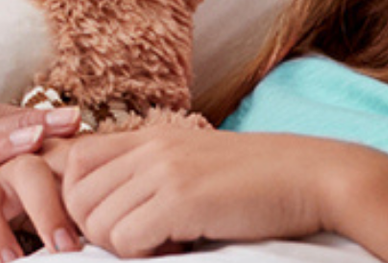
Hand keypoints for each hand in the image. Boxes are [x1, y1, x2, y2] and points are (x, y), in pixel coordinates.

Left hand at [59, 128, 338, 257]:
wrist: (312, 177)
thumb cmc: (257, 183)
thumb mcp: (194, 165)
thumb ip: (151, 177)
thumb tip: (111, 217)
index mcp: (149, 137)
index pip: (75, 164)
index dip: (81, 204)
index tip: (114, 227)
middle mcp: (150, 148)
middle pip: (76, 198)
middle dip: (96, 233)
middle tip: (139, 244)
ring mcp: (164, 171)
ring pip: (96, 224)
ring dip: (122, 248)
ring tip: (162, 246)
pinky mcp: (181, 199)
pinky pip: (126, 240)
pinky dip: (143, 256)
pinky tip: (177, 250)